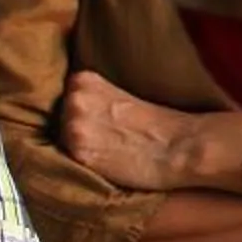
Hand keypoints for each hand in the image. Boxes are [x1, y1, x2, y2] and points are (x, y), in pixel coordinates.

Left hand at [56, 71, 212, 192]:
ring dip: (78, 144)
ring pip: (62, 138)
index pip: (66, 93)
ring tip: (107, 148)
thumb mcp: (124, 94)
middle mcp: (74, 101)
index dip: (84, 106)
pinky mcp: (79, 154)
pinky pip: (67, 159)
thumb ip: (97, 95)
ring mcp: (74, 129)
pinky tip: (103, 160)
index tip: (101, 115)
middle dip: (78, 124)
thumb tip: (77, 105)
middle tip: (107, 133)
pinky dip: (83, 160)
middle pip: (59, 116)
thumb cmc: (163, 123)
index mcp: (84, 81)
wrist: (181, 147)